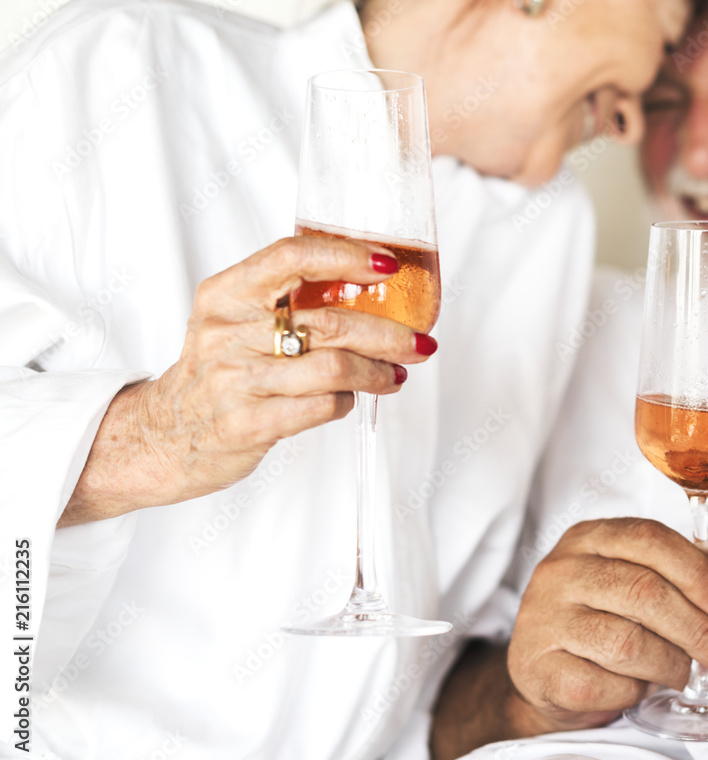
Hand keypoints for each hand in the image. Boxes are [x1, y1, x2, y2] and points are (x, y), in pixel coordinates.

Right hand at [62, 235, 435, 524]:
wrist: (166, 435)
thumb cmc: (216, 372)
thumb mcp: (232, 320)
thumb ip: (284, 299)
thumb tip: (369, 284)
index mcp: (225, 295)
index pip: (291, 258)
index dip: (346, 256)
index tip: (387, 264)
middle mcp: (227, 333)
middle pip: (328, 322)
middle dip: (388, 333)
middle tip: (420, 341)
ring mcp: (236, 381)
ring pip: (333, 367)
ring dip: (377, 372)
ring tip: (396, 374)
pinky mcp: (248, 424)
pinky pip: (321, 407)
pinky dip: (348, 401)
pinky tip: (353, 398)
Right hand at [507, 518, 707, 731]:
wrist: (544, 671)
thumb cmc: (602, 619)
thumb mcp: (648, 582)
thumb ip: (696, 563)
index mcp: (588, 538)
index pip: (649, 538)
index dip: (699, 573)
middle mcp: (560, 571)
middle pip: (643, 592)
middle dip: (699, 630)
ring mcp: (543, 618)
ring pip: (625, 643)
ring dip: (669, 665)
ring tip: (680, 673)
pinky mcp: (537, 667)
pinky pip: (599, 685)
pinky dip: (630, 692)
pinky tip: (636, 688)